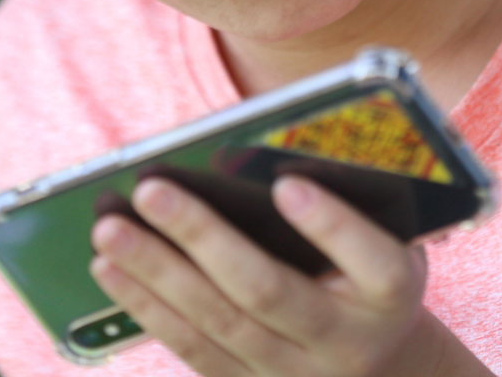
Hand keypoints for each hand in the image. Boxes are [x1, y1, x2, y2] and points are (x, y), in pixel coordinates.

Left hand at [87, 173, 445, 375]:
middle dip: (203, 238)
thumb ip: (355, 197)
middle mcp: (345, 342)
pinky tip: (110, 270)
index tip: (288, 185)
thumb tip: (280, 148)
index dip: (331, 225)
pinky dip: (147, 308)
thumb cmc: (375, 275)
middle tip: (152, 190)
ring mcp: (295, 374)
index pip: (374, 262)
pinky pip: (195, 350)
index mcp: (393, 294)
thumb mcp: (393, 237)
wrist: (384, 368)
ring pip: (218, 323)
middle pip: (269, 291)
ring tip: (109, 229)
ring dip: (156, 274)